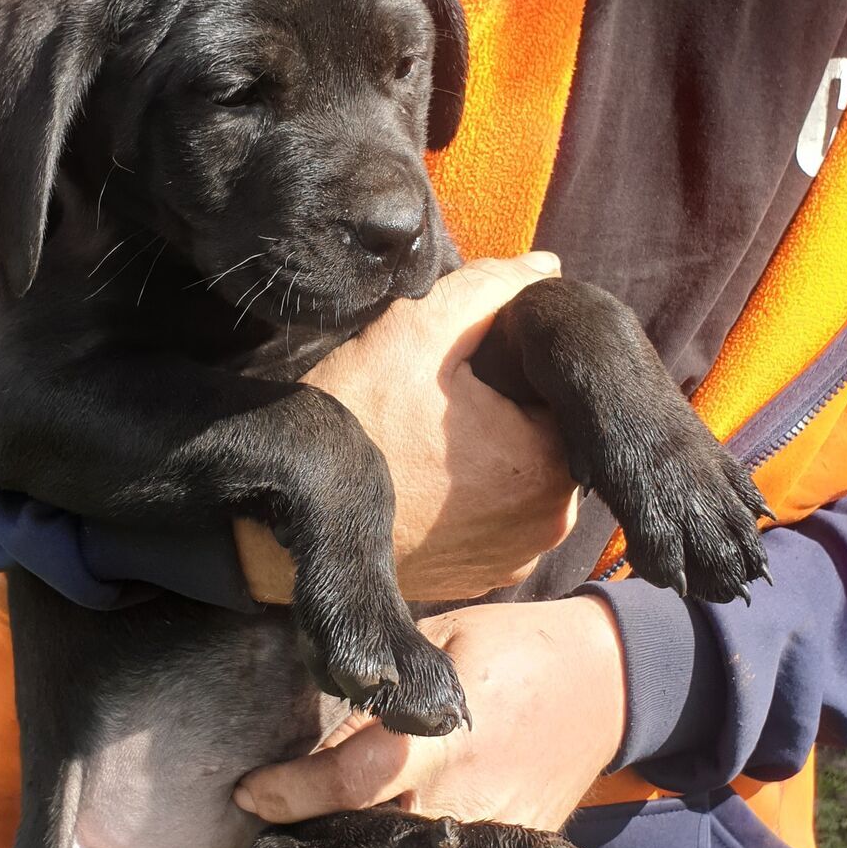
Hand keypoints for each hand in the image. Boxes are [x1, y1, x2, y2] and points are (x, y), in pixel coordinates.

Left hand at [233, 595, 625, 838]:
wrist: (606, 682)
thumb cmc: (516, 647)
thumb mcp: (438, 641)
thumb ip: (379, 694)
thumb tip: (319, 729)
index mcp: (439, 740)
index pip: (345, 784)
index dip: (288, 795)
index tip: (250, 795)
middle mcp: (462, 801)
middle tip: (272, 837)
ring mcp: (489, 838)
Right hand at [234, 255, 579, 604]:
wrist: (285, 511)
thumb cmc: (354, 421)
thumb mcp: (416, 331)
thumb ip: (488, 288)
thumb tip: (546, 268)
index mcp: (548, 463)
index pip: (560, 391)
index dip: (521, 365)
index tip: (473, 363)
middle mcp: (548, 523)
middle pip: (545, 435)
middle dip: (509, 410)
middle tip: (446, 395)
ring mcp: (515, 559)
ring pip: (522, 478)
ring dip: (494, 454)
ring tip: (434, 435)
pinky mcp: (481, 579)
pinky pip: (496, 520)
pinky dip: (473, 498)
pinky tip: (429, 476)